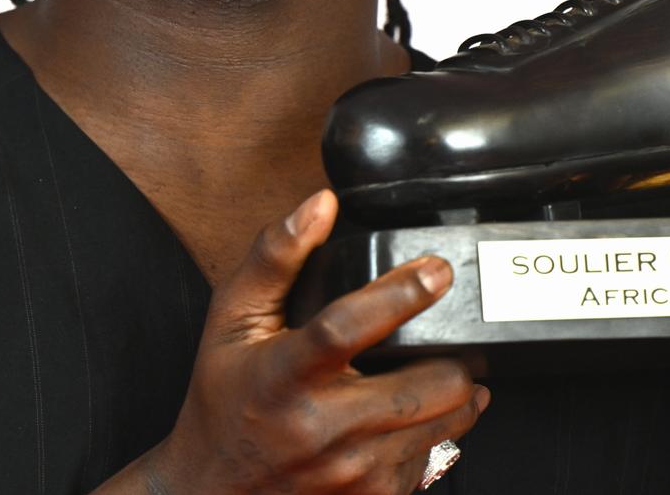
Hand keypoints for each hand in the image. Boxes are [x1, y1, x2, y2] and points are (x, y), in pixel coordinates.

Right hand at [145, 189, 489, 493]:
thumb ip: (274, 256)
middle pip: (427, 386)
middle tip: (455, 333)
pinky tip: (413, 417)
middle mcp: (322, 428)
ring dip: (457, 392)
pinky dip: (434, 433)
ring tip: (449, 369)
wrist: (212, 492)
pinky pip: (430, 460)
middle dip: (455, 354)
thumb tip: (320, 204)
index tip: (437, 270)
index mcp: (283, 375)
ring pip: (445, 423)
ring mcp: (352, 472)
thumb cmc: (223, 401)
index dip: (401, 294)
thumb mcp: (232, 321)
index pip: (347, 327)